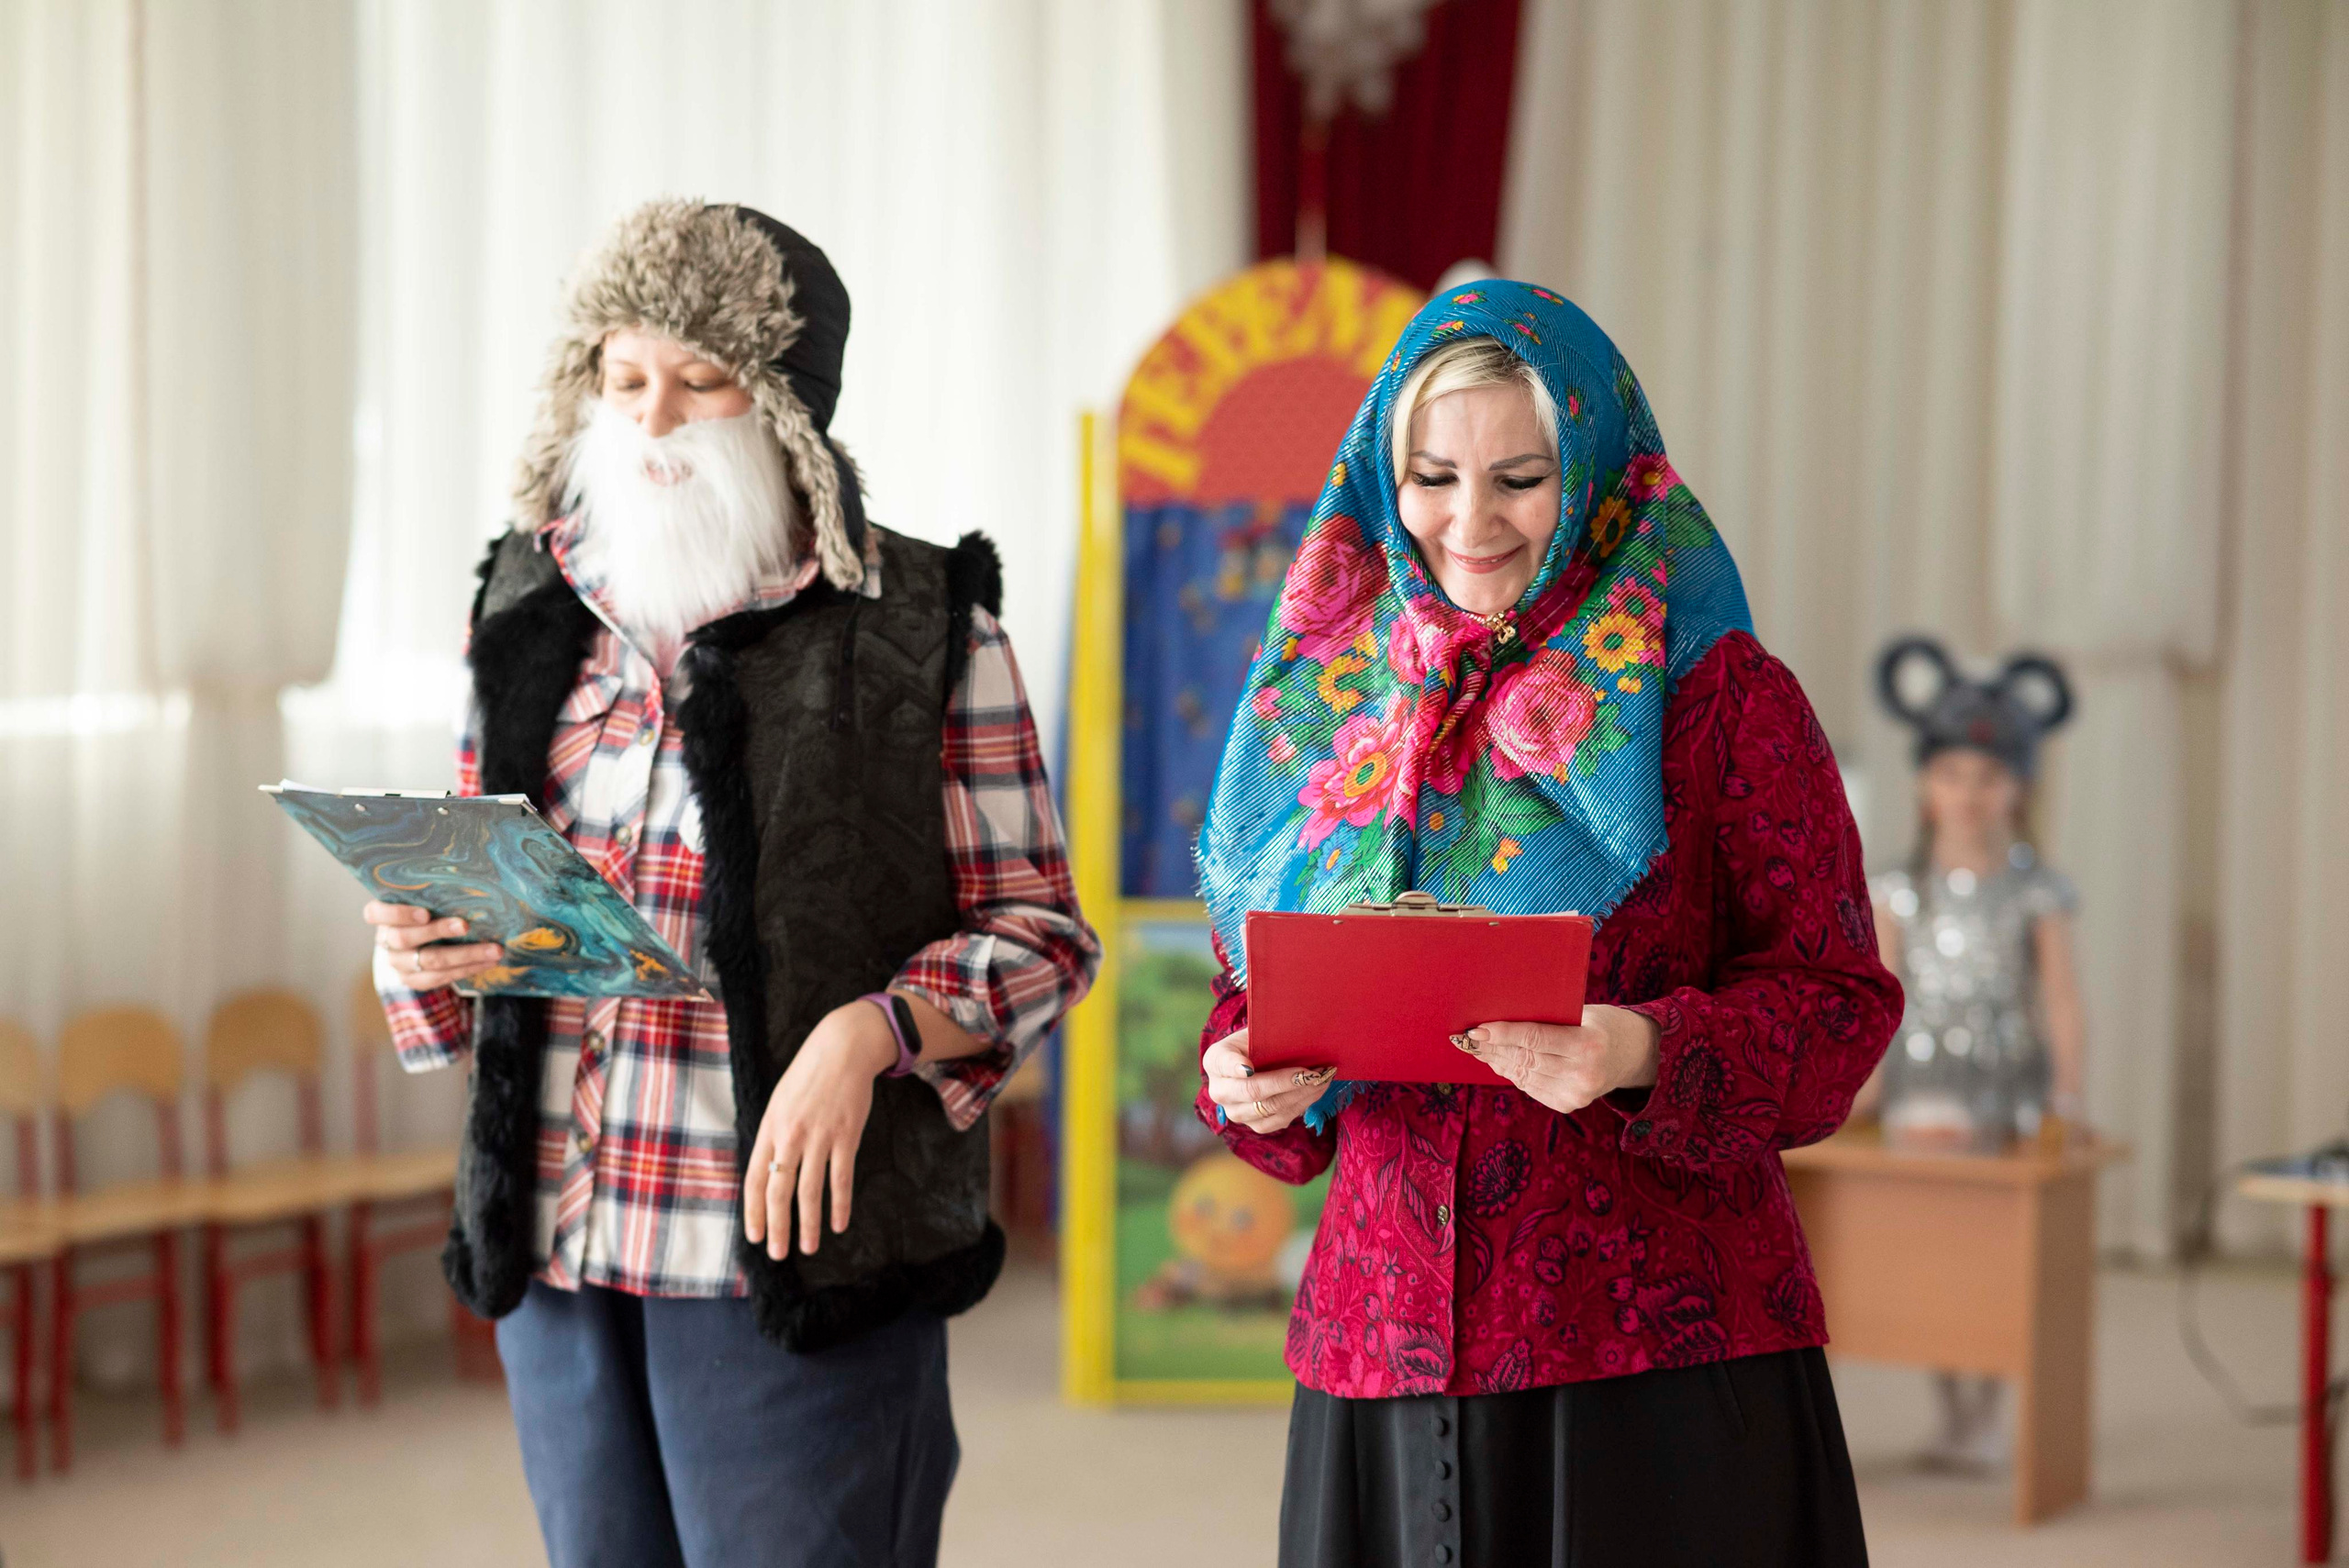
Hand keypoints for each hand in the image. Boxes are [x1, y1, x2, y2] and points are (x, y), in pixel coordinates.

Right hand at [365, 900, 504, 990]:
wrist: (420, 942)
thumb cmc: (427, 908)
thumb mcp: (423, 897)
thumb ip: (432, 891)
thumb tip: (467, 875)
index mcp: (381, 916)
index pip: (375, 913)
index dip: (398, 913)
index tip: (425, 912)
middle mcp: (386, 941)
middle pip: (405, 938)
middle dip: (438, 931)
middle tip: (465, 925)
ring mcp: (399, 964)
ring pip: (429, 961)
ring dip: (465, 955)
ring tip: (494, 950)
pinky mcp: (414, 981)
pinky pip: (441, 978)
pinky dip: (468, 969)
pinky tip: (489, 962)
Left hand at [743, 999, 896, 1257]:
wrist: (842, 1049)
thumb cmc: (808, 1076)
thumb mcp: (779, 1102)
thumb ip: (773, 1136)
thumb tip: (767, 1172)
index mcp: (769, 1128)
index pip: (754, 1179)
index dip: (753, 1212)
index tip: (755, 1237)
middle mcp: (790, 1135)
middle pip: (778, 1191)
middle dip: (777, 1227)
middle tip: (778, 1253)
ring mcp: (819, 1136)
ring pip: (810, 1191)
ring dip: (808, 1224)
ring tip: (807, 1247)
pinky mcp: (846, 1135)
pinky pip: (840, 1178)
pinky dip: (839, 1205)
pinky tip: (838, 1224)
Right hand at [1202, 1028, 1332, 1134]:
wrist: (1258, 1063)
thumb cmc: (1259, 1042)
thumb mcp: (1256, 1032)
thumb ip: (1266, 1033)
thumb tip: (1296, 1030)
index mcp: (1215, 1061)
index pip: (1224, 1063)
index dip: (1235, 1067)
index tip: (1249, 1068)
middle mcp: (1220, 1091)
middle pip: (1251, 1090)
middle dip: (1284, 1082)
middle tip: (1310, 1073)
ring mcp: (1236, 1112)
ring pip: (1270, 1108)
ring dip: (1300, 1094)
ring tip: (1321, 1079)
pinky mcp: (1255, 1125)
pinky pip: (1280, 1119)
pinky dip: (1301, 1104)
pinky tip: (1316, 1090)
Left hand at [1458, 1005, 1660, 1115]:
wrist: (1633, 1054)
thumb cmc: (1600, 1023)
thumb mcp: (1581, 1013)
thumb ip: (1546, 1018)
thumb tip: (1498, 1019)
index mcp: (1588, 1044)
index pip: (1535, 1038)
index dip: (1503, 1034)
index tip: (1476, 1029)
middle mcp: (1583, 1074)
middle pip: (1524, 1058)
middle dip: (1491, 1048)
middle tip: (1466, 1038)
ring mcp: (1576, 1094)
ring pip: (1522, 1075)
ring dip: (1496, 1061)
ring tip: (1476, 1048)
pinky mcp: (1568, 1105)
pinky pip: (1530, 1086)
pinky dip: (1511, 1073)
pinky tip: (1498, 1061)